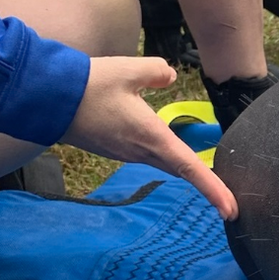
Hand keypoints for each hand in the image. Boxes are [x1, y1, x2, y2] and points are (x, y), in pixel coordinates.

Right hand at [61, 56, 238, 220]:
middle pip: (182, 169)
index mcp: (152, 138)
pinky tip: (171, 140)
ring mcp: (127, 153)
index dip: (213, 189)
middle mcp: (141, 152)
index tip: (231, 210)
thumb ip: (157, 71)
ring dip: (187, 164)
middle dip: (207, 182)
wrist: (47, 100)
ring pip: (166, 161)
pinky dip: (167, 152)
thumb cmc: (88, 86)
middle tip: (230, 197)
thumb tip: (170, 75)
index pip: (190, 168)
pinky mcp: (116, 148)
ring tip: (209, 162)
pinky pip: (149, 154)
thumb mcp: (128, 70)